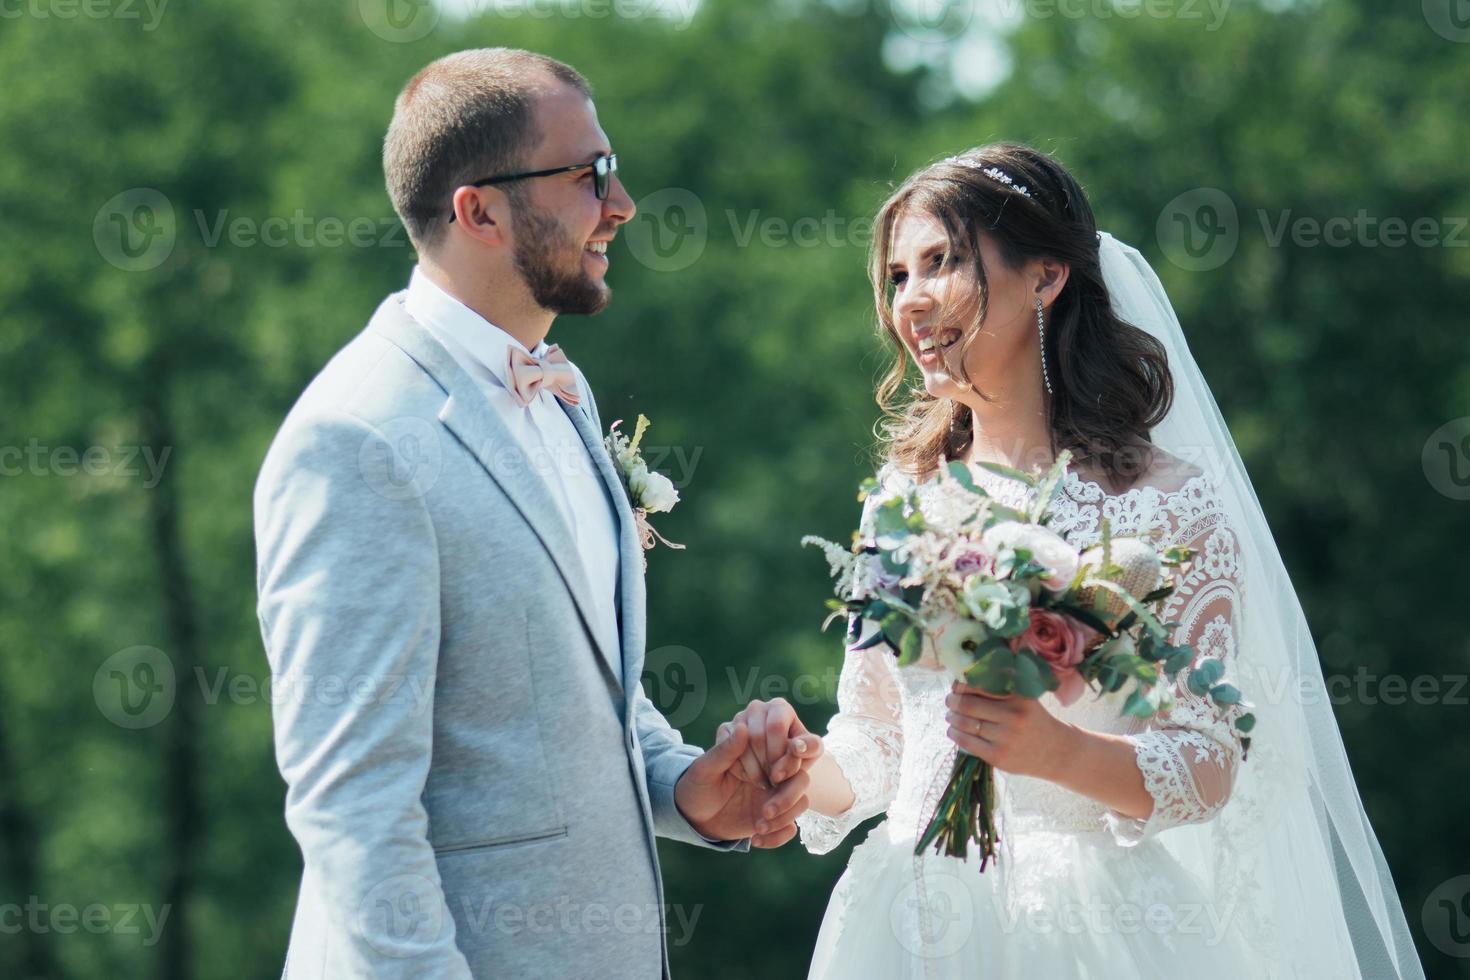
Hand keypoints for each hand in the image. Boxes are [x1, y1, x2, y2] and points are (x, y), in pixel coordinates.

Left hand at [674, 721, 812, 847]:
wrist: (692, 816)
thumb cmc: (697, 785)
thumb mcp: (705, 769)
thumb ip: (725, 750)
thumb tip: (743, 727)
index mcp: (758, 752)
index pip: (789, 748)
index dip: (788, 761)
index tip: (773, 776)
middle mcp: (772, 771)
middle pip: (801, 777)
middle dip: (787, 796)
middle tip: (764, 810)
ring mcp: (776, 794)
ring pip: (802, 801)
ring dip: (784, 816)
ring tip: (757, 826)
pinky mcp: (775, 817)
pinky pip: (790, 827)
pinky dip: (777, 836)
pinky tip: (756, 839)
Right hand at [722, 697, 823, 787]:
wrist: (778, 767)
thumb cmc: (796, 756)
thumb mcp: (810, 754)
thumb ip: (810, 748)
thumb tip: (797, 746)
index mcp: (779, 707)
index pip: (775, 727)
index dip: (778, 753)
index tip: (782, 774)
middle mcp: (757, 707)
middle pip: (756, 736)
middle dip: (766, 764)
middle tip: (774, 782)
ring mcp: (738, 718)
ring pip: (740, 745)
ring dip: (753, 769)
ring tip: (766, 782)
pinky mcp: (724, 731)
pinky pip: (726, 752)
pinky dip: (740, 770)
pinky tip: (751, 778)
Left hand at [944, 682, 1074, 779]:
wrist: (1055, 751)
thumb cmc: (1034, 720)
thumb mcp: (1025, 698)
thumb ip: (1001, 687)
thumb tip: (964, 678)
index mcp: (1019, 696)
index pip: (979, 685)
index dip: (962, 684)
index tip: (957, 685)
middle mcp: (1013, 715)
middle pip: (967, 704)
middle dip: (952, 701)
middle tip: (949, 700)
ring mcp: (1006, 737)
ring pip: (965, 723)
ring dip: (952, 717)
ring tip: (951, 715)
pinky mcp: (998, 756)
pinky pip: (967, 742)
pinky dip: (955, 734)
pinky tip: (953, 730)